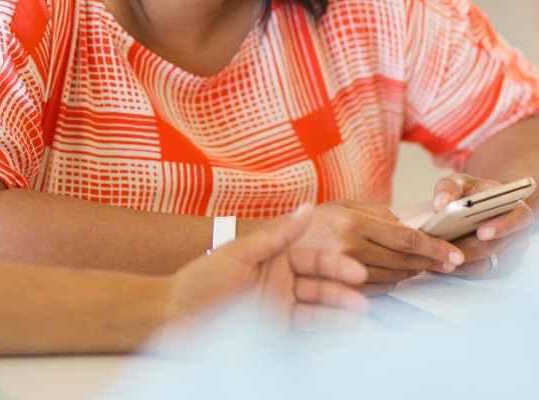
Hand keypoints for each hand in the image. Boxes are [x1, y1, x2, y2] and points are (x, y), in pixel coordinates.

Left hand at [167, 205, 369, 329]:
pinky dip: (327, 328)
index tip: (356, 272)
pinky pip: (307, 327)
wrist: (176, 316)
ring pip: (318, 308)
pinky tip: (346, 330)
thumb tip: (308, 207)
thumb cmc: (202, 280)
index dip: (336, 266)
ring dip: (340, 312)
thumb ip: (278, 234)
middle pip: (321, 284)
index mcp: (274, 257)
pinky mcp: (277, 329)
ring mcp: (281, 306)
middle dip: (343, 292)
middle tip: (362, 301)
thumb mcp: (241, 253)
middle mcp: (282, 280)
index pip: (314, 259)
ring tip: (361, 317)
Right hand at [294, 200, 464, 287]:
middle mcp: (350, 249)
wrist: (273, 245)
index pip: (406, 239)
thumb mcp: (342, 206)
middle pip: (403, 262)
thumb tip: (408, 225)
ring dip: (411, 274)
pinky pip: (376, 293)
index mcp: (354, 224)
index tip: (453, 254)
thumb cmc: (311, 223)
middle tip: (447, 261)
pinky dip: (391, 285)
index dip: (434, 248)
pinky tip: (395, 277)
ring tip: (421, 266)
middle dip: (430, 262)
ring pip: (393, 279)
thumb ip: (377, 213)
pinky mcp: (337, 291)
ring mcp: (343, 273)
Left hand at [431, 173, 534, 278]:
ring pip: (485, 261)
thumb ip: (448, 189)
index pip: (520, 217)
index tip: (481, 233)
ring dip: (462, 261)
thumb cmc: (467, 192)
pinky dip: (457, 267)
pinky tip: (440, 262)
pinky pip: (474, 270)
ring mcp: (503, 250)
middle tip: (451, 250)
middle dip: (473, 249)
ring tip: (441, 256)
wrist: (469, 208)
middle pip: (498, 246)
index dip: (504, 226)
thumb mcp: (457, 183)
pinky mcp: (489, 264)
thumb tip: (441, 204)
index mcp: (514, 206)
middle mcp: (513, 231)